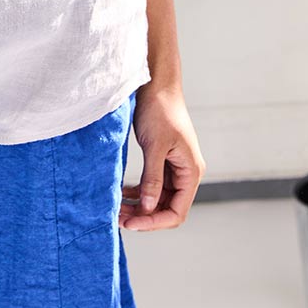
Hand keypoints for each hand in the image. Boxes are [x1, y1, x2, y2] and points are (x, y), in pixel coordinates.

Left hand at [119, 79, 205, 231]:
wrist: (156, 83)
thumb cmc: (160, 110)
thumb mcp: (155, 146)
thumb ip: (153, 179)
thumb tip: (148, 208)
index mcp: (191, 172)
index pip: (177, 212)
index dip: (154, 221)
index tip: (131, 223)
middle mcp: (185, 173)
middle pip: (166, 207)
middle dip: (143, 215)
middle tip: (117, 217)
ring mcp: (174, 167)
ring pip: (157, 197)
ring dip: (139, 205)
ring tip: (116, 208)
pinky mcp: (162, 159)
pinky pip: (152, 185)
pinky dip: (138, 192)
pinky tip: (122, 193)